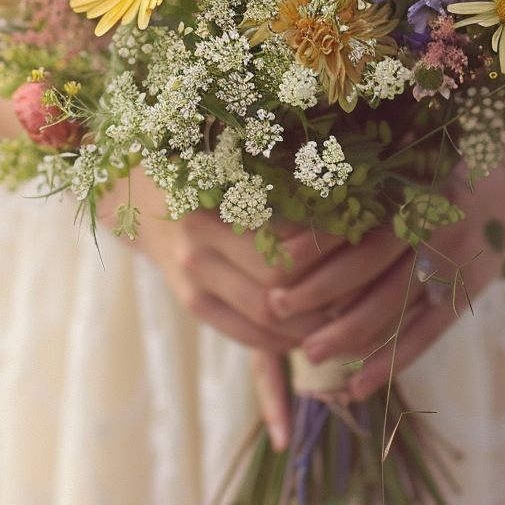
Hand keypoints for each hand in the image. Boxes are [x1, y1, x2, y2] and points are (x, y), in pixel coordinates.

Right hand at [97, 165, 342, 352]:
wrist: (142, 193)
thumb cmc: (208, 168)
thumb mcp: (238, 163)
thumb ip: (284, 180)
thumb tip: (348, 192)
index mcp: (217, 196)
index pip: (284, 237)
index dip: (328, 246)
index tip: (361, 240)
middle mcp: (198, 240)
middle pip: (276, 282)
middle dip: (324, 290)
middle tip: (362, 284)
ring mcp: (191, 277)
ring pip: (265, 316)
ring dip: (310, 322)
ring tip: (345, 311)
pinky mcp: (192, 303)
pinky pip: (246, 335)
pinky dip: (284, 340)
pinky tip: (310, 331)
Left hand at [259, 112, 504, 405]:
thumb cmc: (442, 161)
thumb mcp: (407, 158)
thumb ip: (365, 179)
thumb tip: (297, 200)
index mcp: (417, 189)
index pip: (359, 221)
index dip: (317, 243)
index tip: (276, 260)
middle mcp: (438, 226)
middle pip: (370, 268)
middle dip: (319, 292)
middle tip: (274, 308)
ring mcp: (457, 264)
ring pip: (395, 308)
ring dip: (348, 334)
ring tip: (306, 354)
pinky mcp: (468, 293)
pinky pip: (425, 336)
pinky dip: (390, 363)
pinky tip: (356, 386)